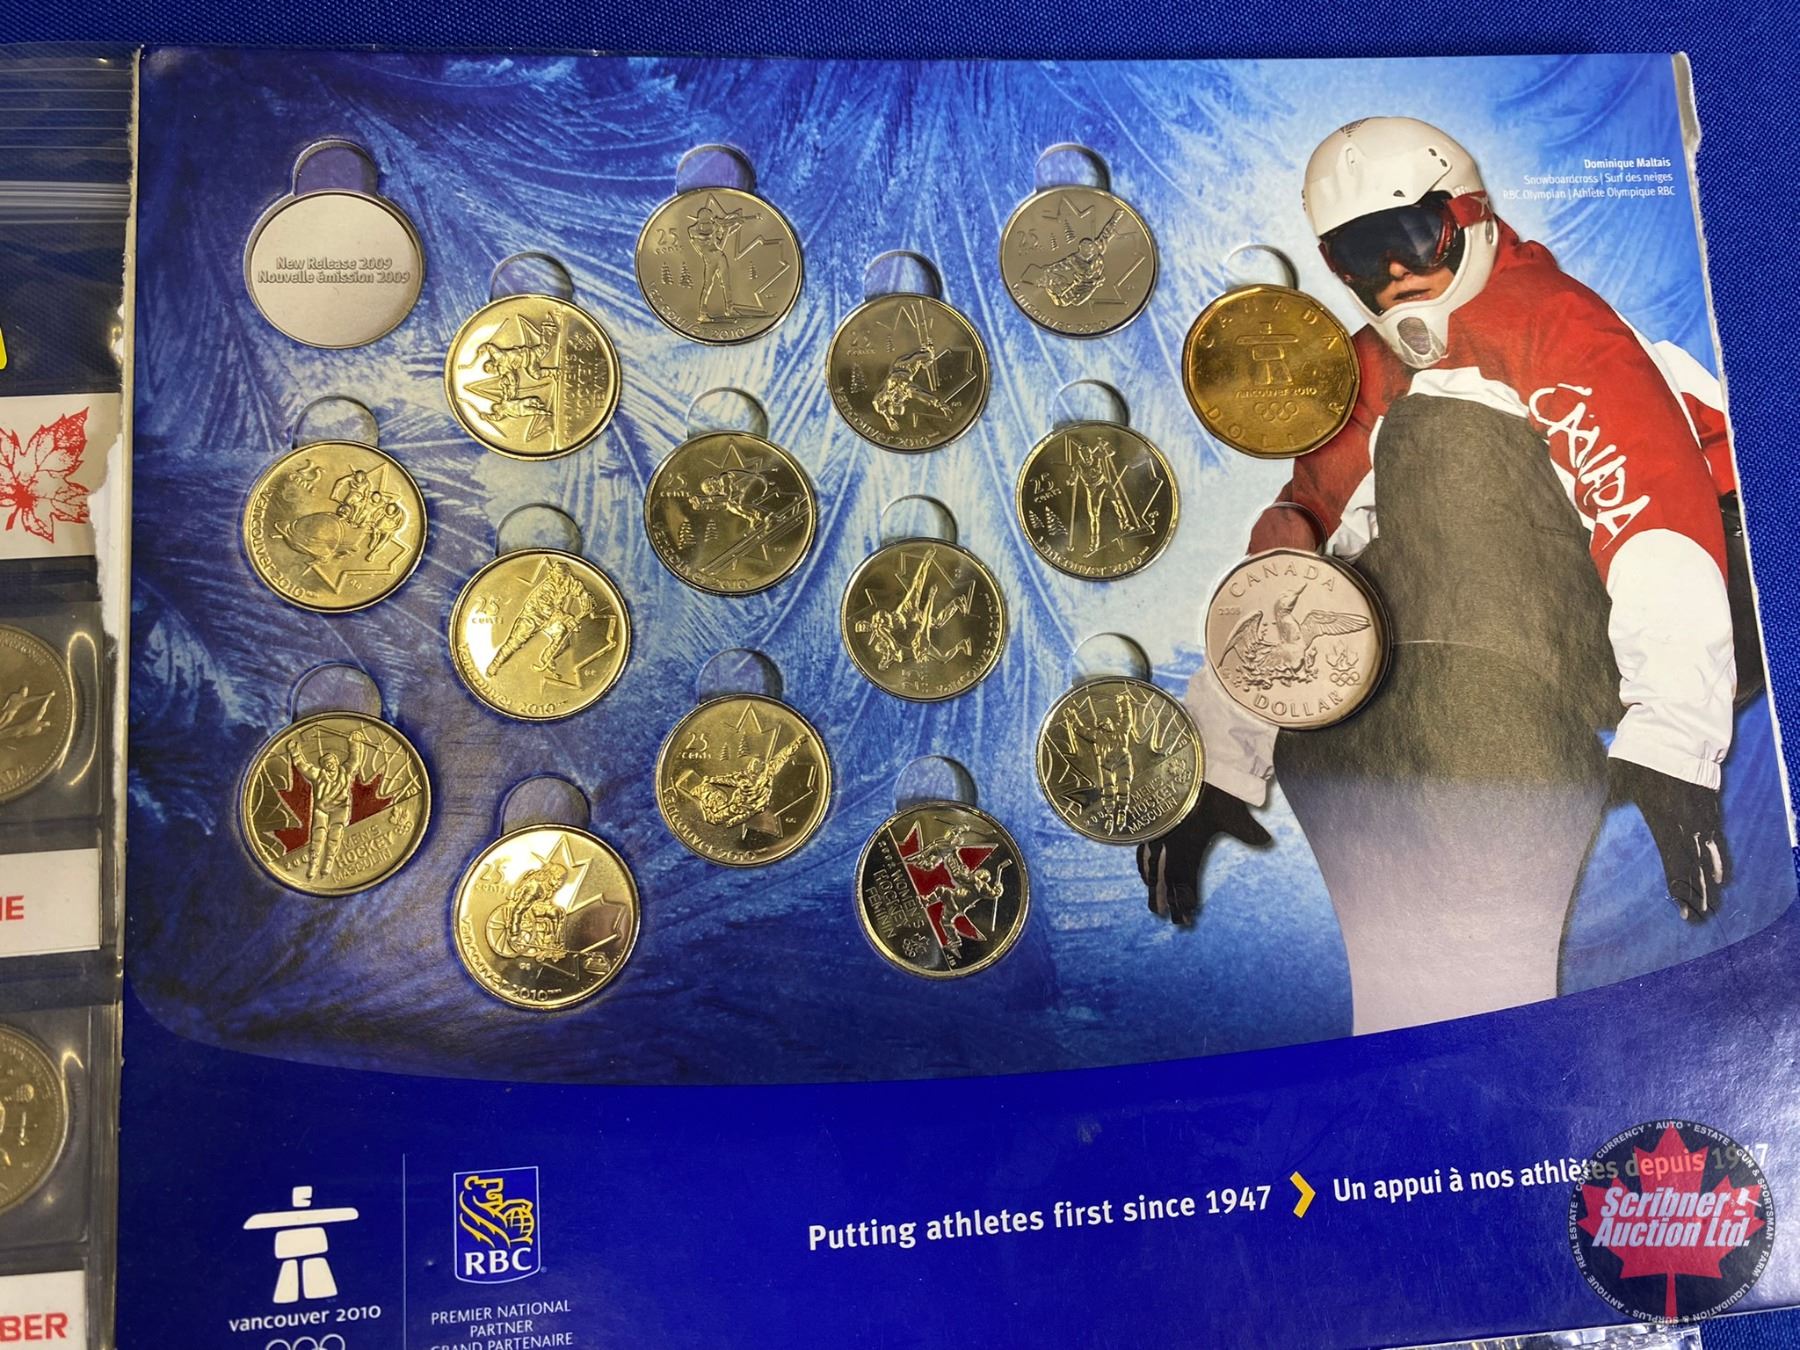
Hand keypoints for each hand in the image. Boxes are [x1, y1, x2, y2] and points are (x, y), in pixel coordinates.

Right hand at [1135, 786, 1272, 925]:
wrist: (1185, 762)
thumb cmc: (1212, 788)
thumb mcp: (1233, 810)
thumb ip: (1248, 830)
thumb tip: (1267, 841)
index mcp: (1188, 846)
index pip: (1185, 881)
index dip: (1186, 901)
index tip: (1188, 918)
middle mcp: (1170, 843)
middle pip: (1166, 880)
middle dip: (1169, 902)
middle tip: (1170, 920)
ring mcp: (1157, 833)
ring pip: (1152, 867)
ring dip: (1154, 888)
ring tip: (1155, 904)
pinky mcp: (1151, 821)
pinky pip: (1143, 850)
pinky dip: (1143, 866)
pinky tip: (1144, 871)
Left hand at [1609, 758, 1728, 921]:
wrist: (1675, 734)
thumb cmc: (1639, 759)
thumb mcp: (1619, 783)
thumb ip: (1613, 807)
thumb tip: (1597, 823)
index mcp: (1663, 820)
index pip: (1673, 861)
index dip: (1679, 886)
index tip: (1681, 908)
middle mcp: (1686, 822)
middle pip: (1693, 864)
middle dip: (1696, 893)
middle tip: (1699, 918)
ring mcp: (1701, 815)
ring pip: (1707, 855)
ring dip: (1708, 882)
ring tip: (1711, 906)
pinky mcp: (1710, 806)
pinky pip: (1717, 839)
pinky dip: (1719, 859)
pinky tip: (1721, 876)